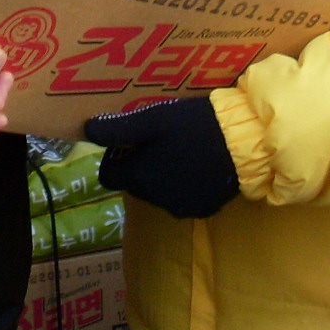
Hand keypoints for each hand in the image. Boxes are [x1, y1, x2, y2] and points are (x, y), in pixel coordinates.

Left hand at [85, 97, 240, 218]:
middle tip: (161, 141)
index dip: (116, 157)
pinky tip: (199, 165)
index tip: (133, 141)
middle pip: (134, 183)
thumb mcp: (152, 119)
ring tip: (183, 150)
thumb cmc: (193, 126)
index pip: (109, 175)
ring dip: (162, 176)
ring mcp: (181, 208)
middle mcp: (156, 199)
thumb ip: (117, 128)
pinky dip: (185, 185)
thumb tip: (86, 130)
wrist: (243, 143)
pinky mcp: (203, 209)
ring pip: (158, 192)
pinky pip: (183, 199)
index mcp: (139, 177)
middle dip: (140, 165)